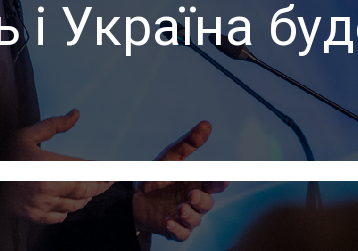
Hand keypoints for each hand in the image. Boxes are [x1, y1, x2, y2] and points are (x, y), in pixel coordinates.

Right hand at [7, 110, 112, 223]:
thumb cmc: (2, 154)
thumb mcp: (27, 135)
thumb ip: (53, 125)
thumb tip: (75, 115)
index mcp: (47, 167)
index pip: (84, 172)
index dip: (101, 173)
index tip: (112, 172)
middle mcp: (45, 189)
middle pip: (83, 192)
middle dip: (98, 187)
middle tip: (107, 182)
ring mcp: (39, 205)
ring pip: (73, 206)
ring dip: (84, 198)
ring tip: (89, 190)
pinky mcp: (32, 215)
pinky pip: (58, 218)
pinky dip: (67, 211)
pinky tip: (68, 203)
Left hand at [133, 121, 228, 241]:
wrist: (134, 195)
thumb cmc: (158, 175)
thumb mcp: (171, 156)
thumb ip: (188, 142)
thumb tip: (206, 124)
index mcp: (197, 183)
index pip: (214, 184)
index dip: (219, 182)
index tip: (223, 179)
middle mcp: (193, 201)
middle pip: (207, 204)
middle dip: (202, 199)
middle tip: (192, 193)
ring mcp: (184, 216)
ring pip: (196, 220)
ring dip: (190, 214)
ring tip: (180, 207)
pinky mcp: (173, 229)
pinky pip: (181, 234)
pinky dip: (177, 229)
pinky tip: (169, 221)